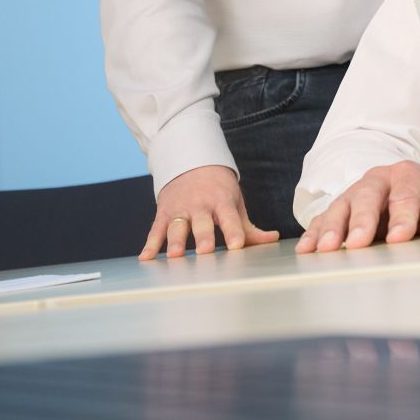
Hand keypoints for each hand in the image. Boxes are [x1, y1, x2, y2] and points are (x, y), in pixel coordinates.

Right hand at [139, 164, 281, 259]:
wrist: (191, 162)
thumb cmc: (218, 188)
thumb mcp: (235, 201)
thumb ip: (248, 226)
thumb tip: (272, 239)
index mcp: (222, 201)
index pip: (229, 218)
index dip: (233, 231)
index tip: (237, 246)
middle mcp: (200, 205)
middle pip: (202, 223)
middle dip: (203, 236)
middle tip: (205, 251)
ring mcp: (181, 209)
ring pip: (178, 226)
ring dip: (176, 241)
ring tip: (175, 255)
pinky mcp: (164, 213)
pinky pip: (156, 230)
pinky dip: (150, 244)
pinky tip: (146, 258)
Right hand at [295, 160, 419, 252]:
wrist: (406, 189)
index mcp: (409, 175)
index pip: (406, 194)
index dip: (403, 216)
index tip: (401, 237)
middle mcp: (379, 180)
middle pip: (368, 196)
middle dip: (363, 220)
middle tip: (359, 242)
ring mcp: (356, 193)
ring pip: (342, 206)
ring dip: (333, 228)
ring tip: (329, 248)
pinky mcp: (341, 210)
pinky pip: (323, 220)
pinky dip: (314, 234)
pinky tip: (307, 248)